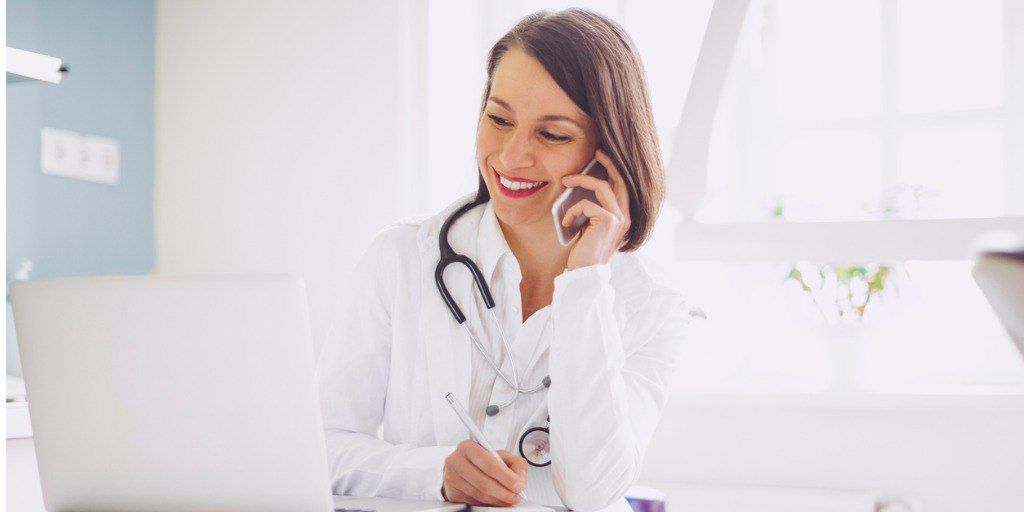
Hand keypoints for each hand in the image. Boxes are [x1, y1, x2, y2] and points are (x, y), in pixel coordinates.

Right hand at [442, 440, 527, 505]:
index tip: (518, 485)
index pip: (489, 464)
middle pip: (484, 483)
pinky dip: (488, 503)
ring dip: (498, 500)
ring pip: (480, 495)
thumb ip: (515, 464)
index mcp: (468, 447)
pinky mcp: (452, 493)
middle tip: (515, 496)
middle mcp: (456, 461)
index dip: (506, 477)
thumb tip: (519, 480)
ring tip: (508, 498)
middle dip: (504, 492)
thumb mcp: (502, 456)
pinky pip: (474, 502)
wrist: (463, 466)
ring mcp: (451, 478)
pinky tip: (495, 498)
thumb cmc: (484, 460)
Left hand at [560, 149, 630, 270]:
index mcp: (623, 218)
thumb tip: (582, 190)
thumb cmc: (584, 253)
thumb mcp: (590, 227)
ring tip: (565, 181)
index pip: (622, 187)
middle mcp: (626, 217)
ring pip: (601, 186)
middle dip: (607, 162)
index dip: (614, 169)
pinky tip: (567, 223)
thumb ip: (593, 210)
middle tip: (595, 152)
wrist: (584, 275)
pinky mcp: (608, 221)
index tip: (601, 157)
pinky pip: (587, 204)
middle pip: (620, 179)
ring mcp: (619, 219)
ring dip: (580, 180)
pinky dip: (573, 210)